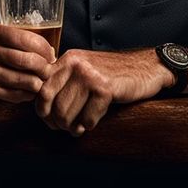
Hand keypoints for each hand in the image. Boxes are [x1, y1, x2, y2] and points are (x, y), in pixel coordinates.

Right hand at [0, 23, 57, 102]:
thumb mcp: (1, 35)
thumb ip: (22, 41)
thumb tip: (50, 54)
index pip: (26, 39)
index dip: (43, 48)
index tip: (50, 54)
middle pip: (26, 61)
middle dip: (44, 67)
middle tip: (48, 70)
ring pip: (23, 81)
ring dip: (38, 83)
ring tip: (40, 80)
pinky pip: (14, 95)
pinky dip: (27, 94)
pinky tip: (28, 89)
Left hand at [34, 48, 171, 135]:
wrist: (145, 67)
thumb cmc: (112, 73)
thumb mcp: (83, 68)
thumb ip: (64, 79)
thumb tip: (42, 105)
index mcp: (67, 59)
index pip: (42, 89)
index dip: (42, 109)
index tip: (48, 119)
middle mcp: (76, 65)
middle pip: (54, 105)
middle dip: (58, 123)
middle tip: (65, 128)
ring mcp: (91, 76)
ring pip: (68, 114)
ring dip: (72, 127)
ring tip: (77, 129)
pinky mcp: (106, 89)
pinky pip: (88, 119)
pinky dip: (88, 126)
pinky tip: (91, 124)